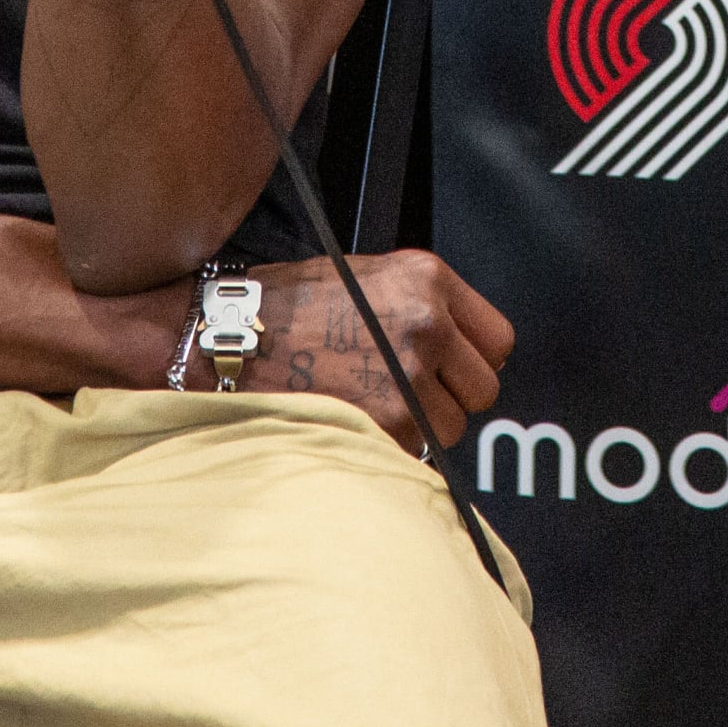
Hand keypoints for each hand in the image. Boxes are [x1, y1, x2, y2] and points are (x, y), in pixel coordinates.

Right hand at [176, 251, 513, 453]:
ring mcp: (410, 376)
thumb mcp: (361, 276)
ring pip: (452, 426)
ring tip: (371, 400)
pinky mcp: (391, 422)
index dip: (472, 357)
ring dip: (421, 425)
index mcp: (426, 279)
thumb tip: (456, 344)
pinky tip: (356, 416)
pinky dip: (392, 444)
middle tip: (405, 387)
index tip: (452, 365)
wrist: (228, 339)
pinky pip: (417, 450)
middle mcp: (427, 323)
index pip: (499, 338)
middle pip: (484, 388)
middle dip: (449, 395)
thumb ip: (417, 303)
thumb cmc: (284, 307)